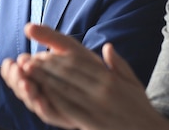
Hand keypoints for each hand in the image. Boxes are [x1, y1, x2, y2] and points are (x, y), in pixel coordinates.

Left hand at [1, 24, 168, 129]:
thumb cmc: (140, 108)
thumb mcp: (133, 83)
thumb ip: (119, 65)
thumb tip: (107, 46)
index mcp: (110, 79)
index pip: (79, 63)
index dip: (58, 57)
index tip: (43, 53)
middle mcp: (102, 90)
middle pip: (68, 73)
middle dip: (46, 65)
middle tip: (29, 60)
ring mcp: (96, 106)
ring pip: (65, 89)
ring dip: (44, 79)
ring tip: (28, 72)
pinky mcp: (91, 122)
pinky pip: (68, 109)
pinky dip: (52, 100)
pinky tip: (40, 95)